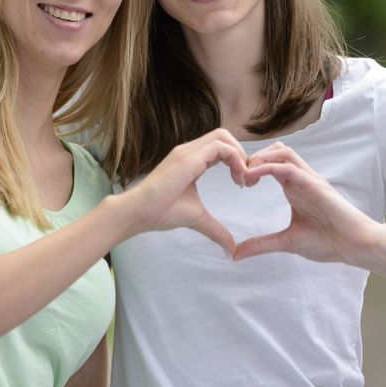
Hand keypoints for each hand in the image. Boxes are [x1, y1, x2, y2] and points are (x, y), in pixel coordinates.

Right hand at [125, 128, 247, 255]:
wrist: (139, 212)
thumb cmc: (161, 212)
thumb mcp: (197, 218)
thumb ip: (216, 229)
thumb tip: (231, 250)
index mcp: (190, 159)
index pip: (219, 147)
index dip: (236, 160)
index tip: (242, 182)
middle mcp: (189, 150)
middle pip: (223, 136)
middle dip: (240, 153)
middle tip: (246, 178)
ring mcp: (187, 151)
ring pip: (222, 136)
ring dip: (238, 154)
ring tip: (242, 178)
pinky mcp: (188, 158)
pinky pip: (220, 147)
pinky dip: (234, 158)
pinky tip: (237, 177)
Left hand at [234, 142, 380, 264]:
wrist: (355, 247)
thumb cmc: (328, 242)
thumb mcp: (286, 242)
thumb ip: (261, 244)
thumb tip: (235, 253)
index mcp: (295, 187)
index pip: (272, 162)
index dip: (252, 166)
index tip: (239, 183)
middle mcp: (302, 178)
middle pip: (275, 150)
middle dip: (253, 157)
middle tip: (239, 176)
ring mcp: (309, 179)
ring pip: (282, 152)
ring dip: (260, 158)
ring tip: (245, 175)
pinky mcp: (315, 184)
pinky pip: (288, 167)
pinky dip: (268, 167)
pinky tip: (253, 178)